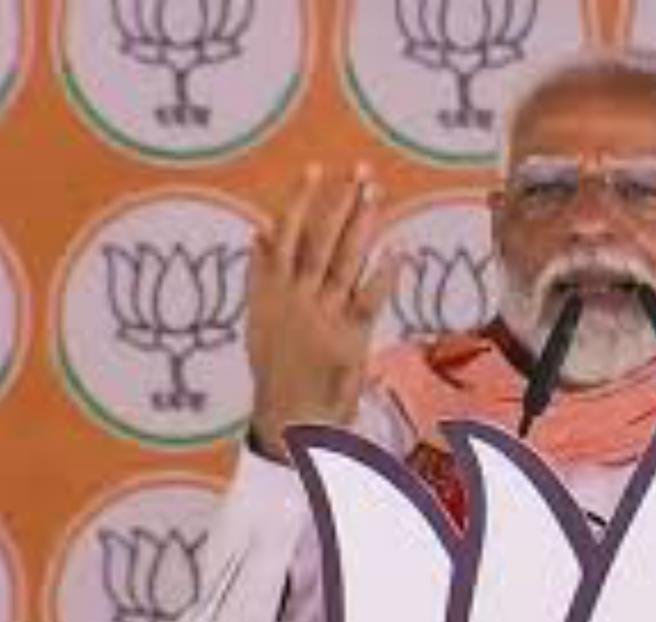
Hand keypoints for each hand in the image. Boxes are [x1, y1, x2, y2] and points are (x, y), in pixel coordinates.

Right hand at [246, 163, 391, 460]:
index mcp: (272, 291)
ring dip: (360, 226)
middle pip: (320, 240)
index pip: (289, 234)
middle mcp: (297, 298)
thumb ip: (260, 272)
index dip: (301, 200)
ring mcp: (322, 316)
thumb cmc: (278, 368)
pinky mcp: (347, 338)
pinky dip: (382, 274)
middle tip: (361, 170)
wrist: (287, 417)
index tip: (315, 169)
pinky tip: (398, 250)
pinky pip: (367, 298)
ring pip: (342, 260)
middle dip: (340, 203)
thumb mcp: (258, 318)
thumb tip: (260, 229)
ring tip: (374, 195)